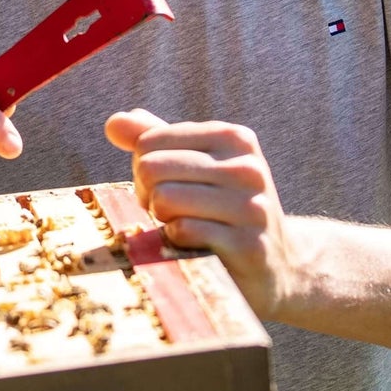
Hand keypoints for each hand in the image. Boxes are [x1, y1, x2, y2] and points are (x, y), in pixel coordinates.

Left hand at [105, 108, 298, 320]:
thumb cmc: (221, 210)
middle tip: (170, 211)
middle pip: (152, 168)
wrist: (276, 268)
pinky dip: (177, 241)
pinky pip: (183, 231)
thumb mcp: (193, 166)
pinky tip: (197, 247)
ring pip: (164, 198)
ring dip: (164, 219)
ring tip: (186, 227)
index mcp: (234, 138)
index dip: (144, 169)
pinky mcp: (248, 246)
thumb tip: (114, 122)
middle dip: (148, 194)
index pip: (149, 141)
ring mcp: (252, 207)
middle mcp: (248, 168)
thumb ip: (154, 140)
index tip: (167, 187)